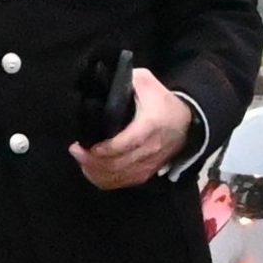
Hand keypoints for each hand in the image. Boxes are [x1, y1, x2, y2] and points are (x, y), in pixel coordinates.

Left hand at [68, 65, 193, 190]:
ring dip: (96, 171)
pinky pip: (122, 183)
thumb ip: (126, 79)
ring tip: (81, 159)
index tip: (87, 145)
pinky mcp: (146, 173)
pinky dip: (104, 180)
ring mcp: (148, 164)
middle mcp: (150, 149)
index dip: (107, 148)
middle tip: (75, 150)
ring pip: (119, 176)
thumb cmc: (162, 102)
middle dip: (93, 160)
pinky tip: (91, 171)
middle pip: (119, 163)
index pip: (128, 142)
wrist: (186, 123)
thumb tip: (103, 79)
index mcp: (150, 125)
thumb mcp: (146, 82)